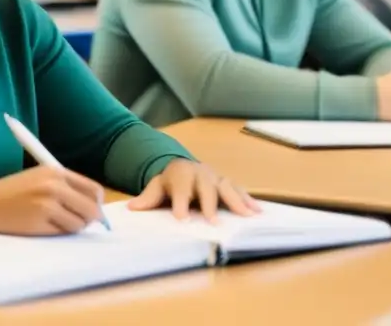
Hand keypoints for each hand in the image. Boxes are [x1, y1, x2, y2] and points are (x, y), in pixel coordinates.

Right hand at [0, 165, 106, 235]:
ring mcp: (47, 203)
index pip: (93, 189)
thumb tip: (96, 207)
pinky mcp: (39, 221)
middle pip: (92, 208)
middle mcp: (54, 185)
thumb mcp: (39, 178)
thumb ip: (66, 187)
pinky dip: (58, 232)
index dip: (97, 203)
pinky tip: (43, 225)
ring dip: (72, 227)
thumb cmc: (12, 191)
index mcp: (56, 171)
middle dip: (90, 219)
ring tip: (55, 222)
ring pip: (80, 224)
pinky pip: (63, 232)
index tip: (93, 211)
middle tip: (79, 222)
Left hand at [128, 159, 258, 223]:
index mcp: (180, 175)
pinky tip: (258, 212)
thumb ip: (147, 199)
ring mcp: (215, 177)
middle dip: (210, 205)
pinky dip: (249, 200)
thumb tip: (131, 208)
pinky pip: (239, 190)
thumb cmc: (170, 182)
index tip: (181, 220)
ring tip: (247, 217)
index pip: (180, 190)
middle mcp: (200, 174)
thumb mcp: (156, 187)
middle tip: (213, 222)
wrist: (181, 167)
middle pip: (206, 189)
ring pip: (226, 188)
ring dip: (237, 202)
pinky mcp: (227, 182)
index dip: (180, 205)